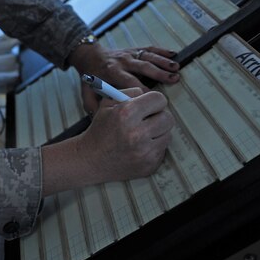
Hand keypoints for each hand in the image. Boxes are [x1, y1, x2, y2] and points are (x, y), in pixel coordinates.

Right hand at [41, 89, 174, 194]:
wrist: (91, 159)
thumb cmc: (100, 129)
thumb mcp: (107, 103)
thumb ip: (130, 93)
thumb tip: (150, 95)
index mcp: (127, 114)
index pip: (159, 99)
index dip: (154, 100)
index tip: (151, 105)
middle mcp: (137, 134)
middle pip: (168, 118)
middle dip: (159, 116)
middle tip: (149, 119)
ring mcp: (145, 152)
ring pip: (167, 134)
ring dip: (158, 132)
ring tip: (142, 134)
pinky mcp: (149, 166)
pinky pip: (162, 150)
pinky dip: (153, 147)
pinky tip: (140, 147)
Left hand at [74, 43, 179, 113]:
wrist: (89, 57)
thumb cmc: (91, 79)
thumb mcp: (87, 94)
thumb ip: (94, 107)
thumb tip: (104, 121)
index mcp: (112, 73)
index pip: (129, 82)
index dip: (142, 90)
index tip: (154, 100)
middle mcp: (122, 62)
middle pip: (142, 67)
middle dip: (159, 73)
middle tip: (173, 80)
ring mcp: (129, 54)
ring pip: (148, 57)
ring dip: (163, 62)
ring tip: (176, 69)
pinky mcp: (134, 50)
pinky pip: (149, 49)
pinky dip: (161, 51)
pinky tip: (173, 54)